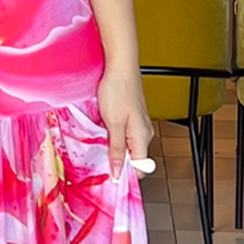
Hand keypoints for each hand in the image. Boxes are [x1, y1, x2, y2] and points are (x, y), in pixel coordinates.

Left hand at [96, 67, 154, 181]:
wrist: (120, 66)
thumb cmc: (118, 89)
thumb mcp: (113, 123)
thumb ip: (116, 149)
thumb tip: (118, 171)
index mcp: (142, 137)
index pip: (140, 168)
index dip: (125, 174)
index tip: (109, 177)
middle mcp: (144, 133)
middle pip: (133, 159)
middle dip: (117, 162)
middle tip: (99, 160)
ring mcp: (139, 125)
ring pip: (128, 147)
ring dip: (114, 149)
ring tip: (100, 144)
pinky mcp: (133, 118)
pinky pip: (125, 136)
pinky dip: (114, 138)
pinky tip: (104, 132)